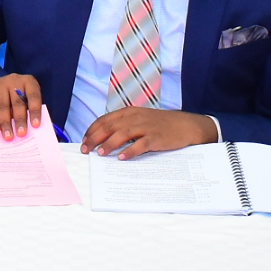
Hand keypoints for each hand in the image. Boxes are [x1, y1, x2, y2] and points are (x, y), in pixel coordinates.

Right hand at [0, 73, 42, 139]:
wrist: (3, 85)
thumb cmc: (21, 96)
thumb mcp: (28, 98)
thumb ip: (31, 110)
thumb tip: (32, 130)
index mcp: (29, 82)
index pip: (33, 96)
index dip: (35, 111)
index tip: (35, 126)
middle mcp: (14, 80)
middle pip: (17, 102)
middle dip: (19, 120)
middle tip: (21, 134)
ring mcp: (0, 84)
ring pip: (3, 106)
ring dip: (5, 123)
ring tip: (8, 136)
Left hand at [80, 108, 218, 158]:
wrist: (185, 125)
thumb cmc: (160, 124)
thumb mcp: (140, 119)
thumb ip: (124, 125)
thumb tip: (105, 138)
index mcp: (129, 112)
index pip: (104, 120)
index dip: (92, 130)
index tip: (84, 141)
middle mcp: (135, 117)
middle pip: (110, 127)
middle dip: (95, 138)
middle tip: (86, 150)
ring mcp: (146, 127)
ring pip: (122, 134)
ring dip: (109, 144)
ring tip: (101, 153)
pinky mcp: (156, 137)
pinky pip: (140, 144)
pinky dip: (130, 151)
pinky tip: (122, 158)